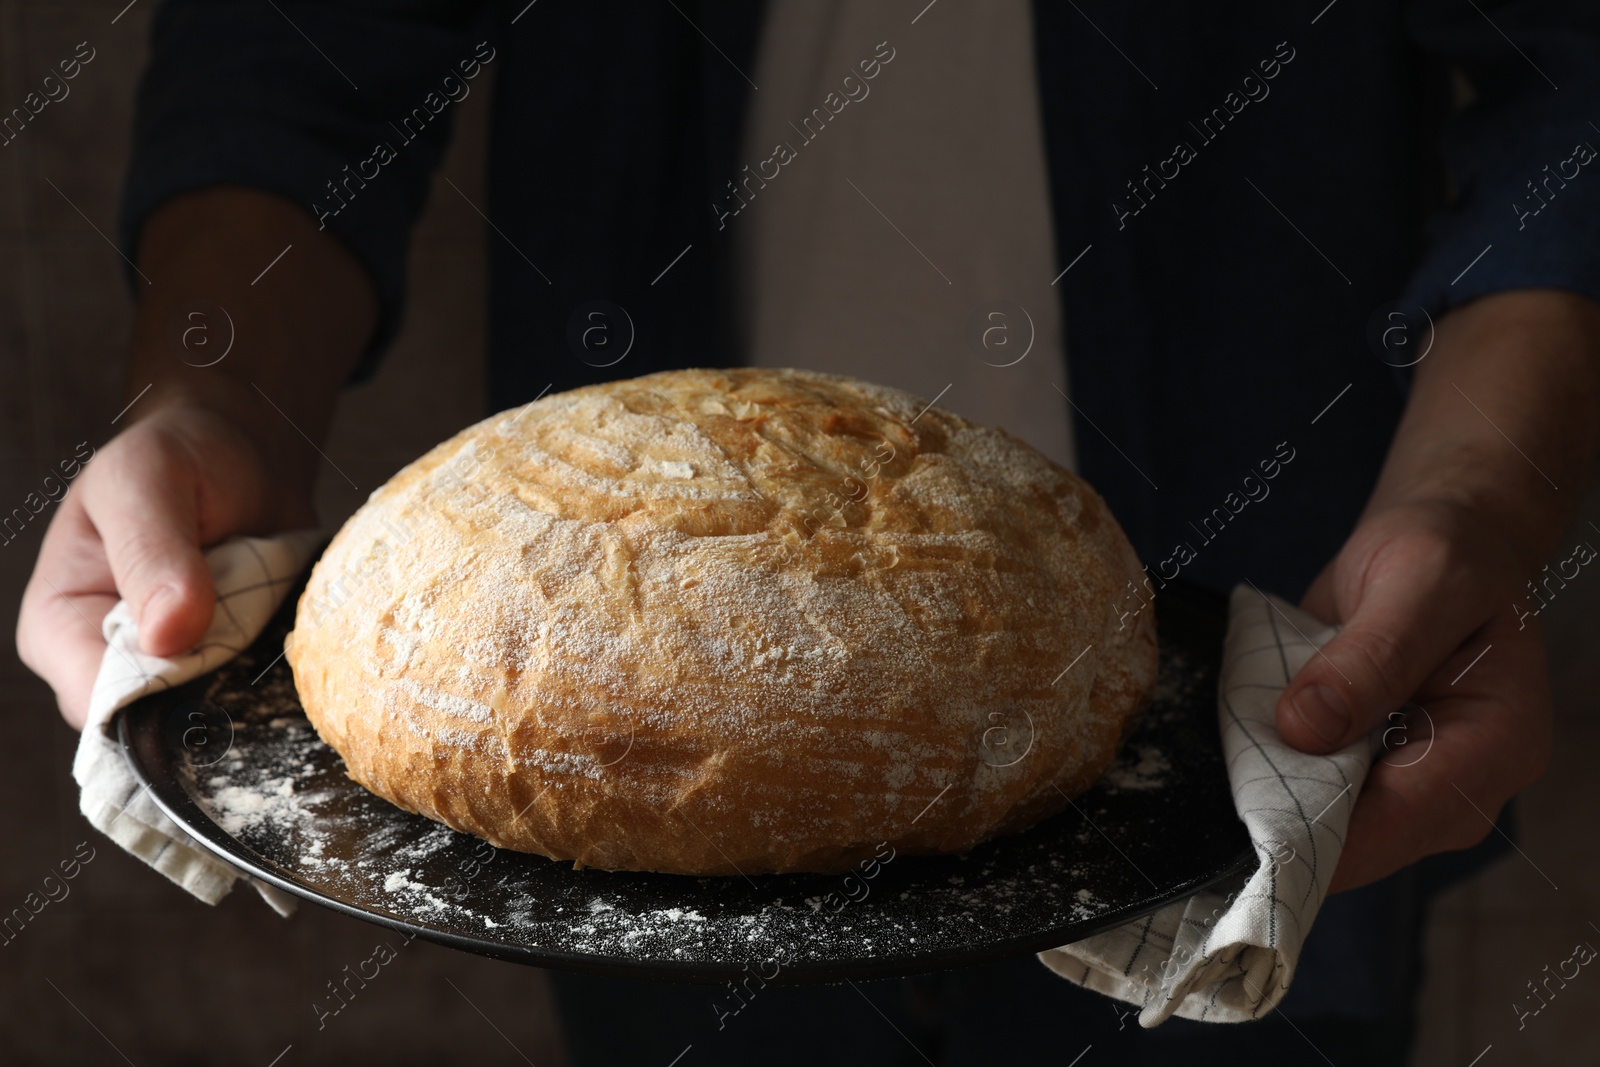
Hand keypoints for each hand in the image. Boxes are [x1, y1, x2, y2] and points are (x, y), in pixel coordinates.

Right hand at [15, 399, 315, 728]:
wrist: (243, 454)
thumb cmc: (177, 456)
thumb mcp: (147, 480)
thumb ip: (153, 551)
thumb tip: (170, 634)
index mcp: (61, 628)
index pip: (97, 702)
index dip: (155, 697)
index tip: (214, 658)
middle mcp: (110, 667)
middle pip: (158, 724)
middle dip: (214, 693)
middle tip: (263, 640)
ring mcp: (176, 675)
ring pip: (215, 720)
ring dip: (254, 687)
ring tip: (283, 635)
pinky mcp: (229, 672)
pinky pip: (256, 700)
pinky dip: (282, 680)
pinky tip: (301, 648)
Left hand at [1275, 497, 1550, 892]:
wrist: (1442, 547)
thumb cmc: (1444, 556)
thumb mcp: (1417, 583)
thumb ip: (1371, 656)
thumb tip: (1305, 729)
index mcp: (1497, 743)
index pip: (1402, 819)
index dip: (1323, 833)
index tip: (1250, 824)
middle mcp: (1463, 785)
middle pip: (1364, 840)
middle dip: (1293, 815)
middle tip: (1229, 772)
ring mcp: (1417, 789)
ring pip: (1333, 829)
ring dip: (1279, 793)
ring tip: (1241, 743)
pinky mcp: (1377, 780)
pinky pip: (1319, 801)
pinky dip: (1279, 776)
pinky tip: (1252, 743)